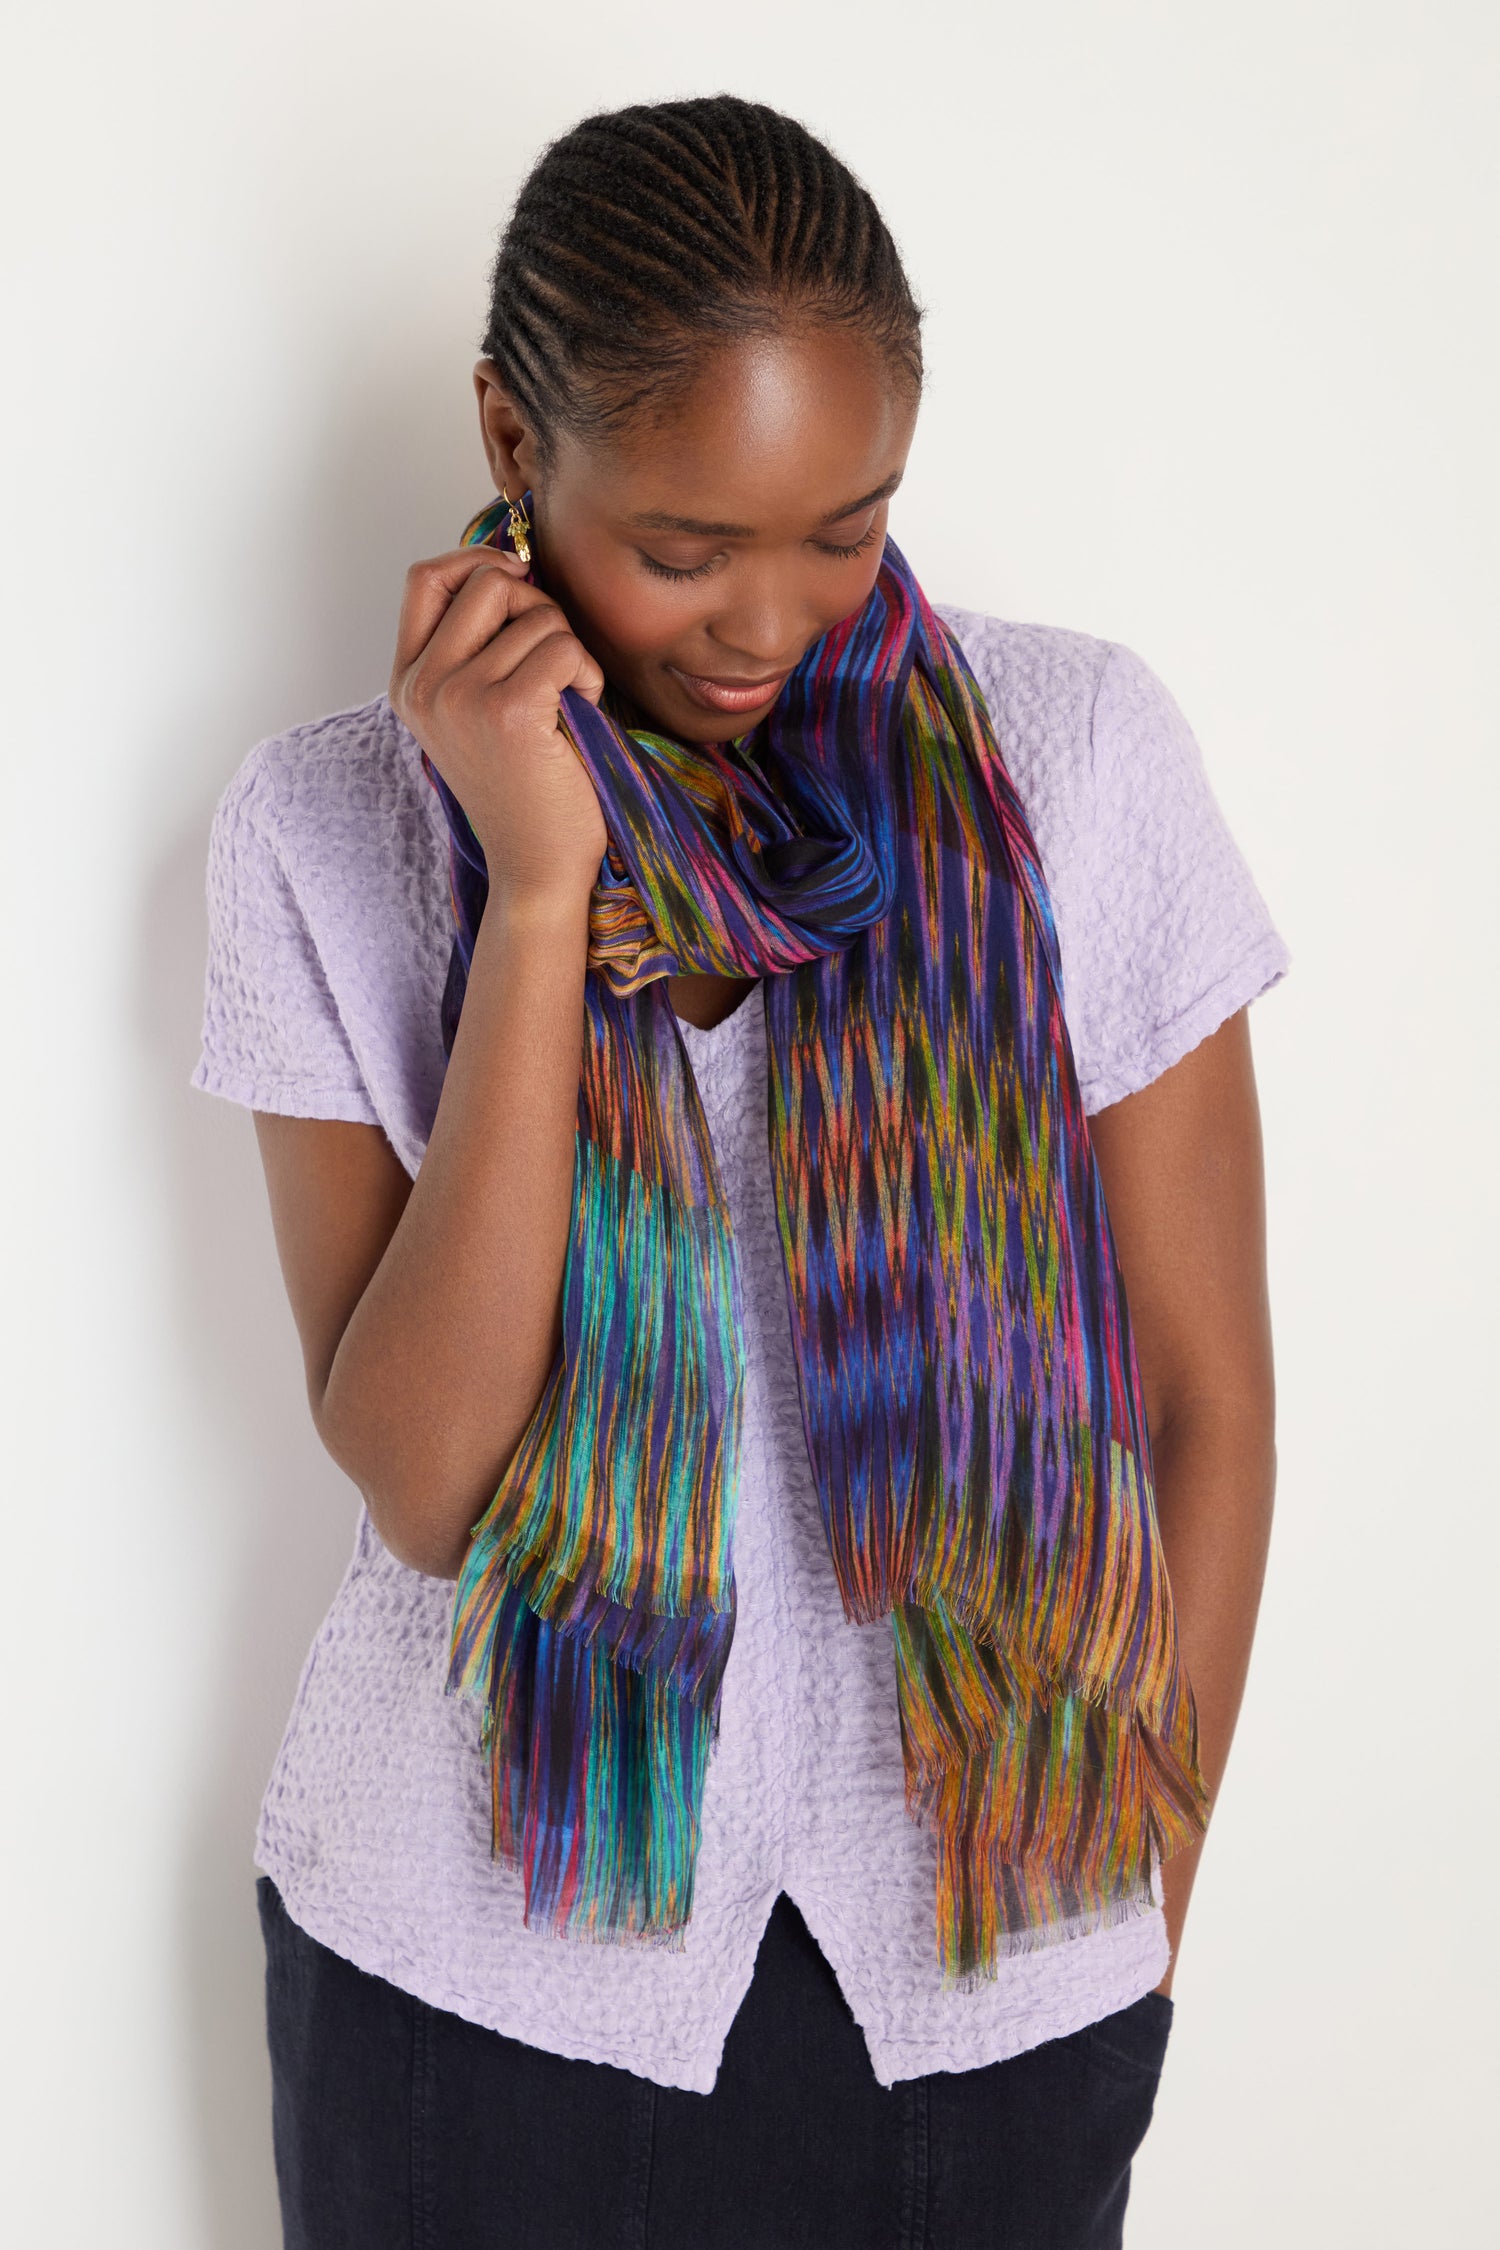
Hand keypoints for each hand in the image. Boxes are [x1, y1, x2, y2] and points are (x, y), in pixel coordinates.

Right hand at [390, 546, 607, 908]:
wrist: (536, 868)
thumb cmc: (525, 789)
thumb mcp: (477, 712)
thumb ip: (476, 646)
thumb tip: (514, 567)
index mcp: (408, 683)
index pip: (425, 578)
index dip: (477, 561)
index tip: (519, 582)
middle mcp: (424, 686)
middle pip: (487, 582)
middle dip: (538, 607)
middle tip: (554, 660)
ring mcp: (460, 698)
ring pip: (538, 616)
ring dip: (570, 652)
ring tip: (566, 704)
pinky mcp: (508, 711)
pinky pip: (565, 648)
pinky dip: (588, 675)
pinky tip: (581, 713)